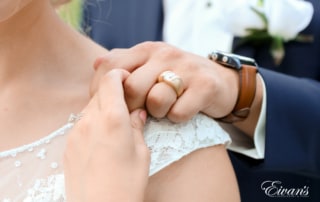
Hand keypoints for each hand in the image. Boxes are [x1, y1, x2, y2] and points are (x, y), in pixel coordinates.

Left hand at [64, 69, 149, 201]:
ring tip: (115, 124)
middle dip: (112, 91)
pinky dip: (93, 122)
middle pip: (99, 92)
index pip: (110, 80)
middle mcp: (91, 120)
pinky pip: (81, 123)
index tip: (128, 79)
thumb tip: (137, 113)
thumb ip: (137, 127)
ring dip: (102, 107)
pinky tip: (102, 138)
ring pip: (90, 107)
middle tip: (126, 103)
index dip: (119, 74)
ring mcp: (76, 132)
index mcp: (113, 118)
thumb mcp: (141, 154)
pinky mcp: (69, 145)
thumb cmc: (126, 185)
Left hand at [91, 42, 238, 122]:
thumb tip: (96, 63)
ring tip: (164, 109)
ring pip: (155, 101)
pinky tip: (182, 111)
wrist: (220, 82)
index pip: (111, 66)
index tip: (111, 105)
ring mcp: (186, 69)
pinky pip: (178, 112)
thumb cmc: (177, 78)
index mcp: (146, 50)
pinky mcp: (204, 86)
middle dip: (132, 107)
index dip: (103, 90)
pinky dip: (177, 118)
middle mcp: (165, 54)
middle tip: (140, 112)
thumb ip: (124, 64)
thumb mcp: (150, 65)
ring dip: (157, 113)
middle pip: (131, 88)